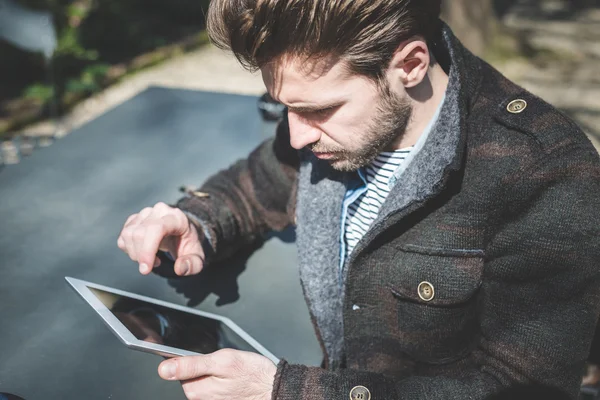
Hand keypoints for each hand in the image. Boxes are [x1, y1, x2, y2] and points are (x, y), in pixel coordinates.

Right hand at [117, 202, 204, 275]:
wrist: (182, 233)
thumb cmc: (188, 245)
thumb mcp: (197, 258)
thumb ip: (192, 264)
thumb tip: (179, 268)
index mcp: (177, 218)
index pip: (156, 228)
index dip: (147, 249)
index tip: (145, 269)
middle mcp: (160, 211)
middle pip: (139, 233)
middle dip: (141, 256)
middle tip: (154, 265)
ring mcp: (146, 213)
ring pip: (128, 235)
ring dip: (135, 254)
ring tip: (151, 258)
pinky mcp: (135, 218)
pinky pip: (123, 236)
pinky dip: (129, 249)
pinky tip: (142, 252)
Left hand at [158, 349, 276, 399]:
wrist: (273, 388)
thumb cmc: (252, 374)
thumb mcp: (222, 361)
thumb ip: (191, 365)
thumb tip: (164, 369)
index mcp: (195, 389)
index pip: (179, 367)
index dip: (189, 356)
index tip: (203, 354)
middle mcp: (200, 399)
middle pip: (190, 373)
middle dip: (203, 363)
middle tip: (222, 361)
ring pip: (203, 378)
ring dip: (213, 370)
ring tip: (230, 369)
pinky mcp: (219, 399)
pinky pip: (213, 385)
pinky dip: (220, 378)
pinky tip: (233, 376)